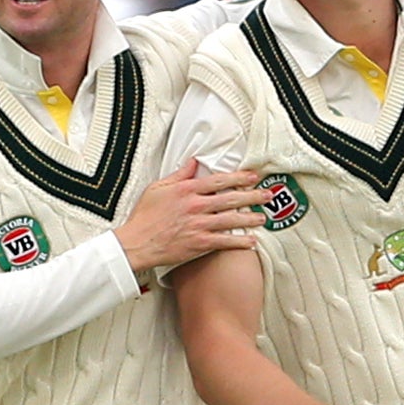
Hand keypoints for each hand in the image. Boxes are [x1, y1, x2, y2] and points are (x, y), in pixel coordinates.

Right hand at [115, 160, 270, 271]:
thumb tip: (194, 161)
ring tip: (263, 217)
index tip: (253, 176)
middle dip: (252, 196)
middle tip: (267, 195)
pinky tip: (251, 241)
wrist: (136, 243)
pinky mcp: (198, 243)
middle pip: (231, 198)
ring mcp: (198, 225)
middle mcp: (196, 205)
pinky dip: (239, 242)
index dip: (239, 177)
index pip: (220, 180)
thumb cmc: (145, 216)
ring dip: (250, 218)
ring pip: (231, 219)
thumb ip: (179, 174)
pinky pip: (224, 241)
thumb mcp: (158, 188)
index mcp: (187, 189)